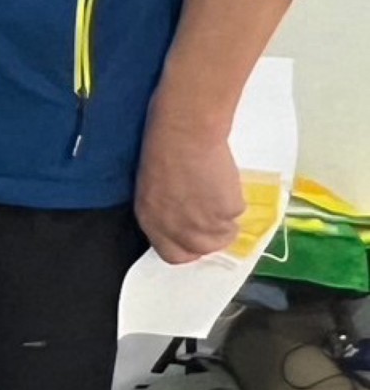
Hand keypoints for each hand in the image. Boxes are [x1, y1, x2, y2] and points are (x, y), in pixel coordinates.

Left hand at [135, 108, 245, 263]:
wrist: (185, 133)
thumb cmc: (163, 151)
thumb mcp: (153, 190)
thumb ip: (166, 214)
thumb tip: (183, 225)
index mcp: (151, 222)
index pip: (172, 256)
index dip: (188, 248)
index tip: (196, 238)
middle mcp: (176, 229)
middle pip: (203, 250)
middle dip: (212, 237)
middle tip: (215, 217)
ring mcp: (203, 224)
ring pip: (226, 236)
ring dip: (227, 220)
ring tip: (219, 195)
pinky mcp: (227, 212)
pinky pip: (238, 214)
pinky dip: (235, 202)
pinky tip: (223, 182)